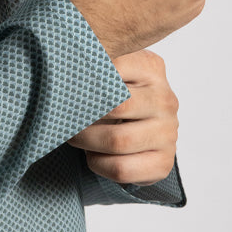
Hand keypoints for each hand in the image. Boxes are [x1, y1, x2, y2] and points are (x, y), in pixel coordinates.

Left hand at [66, 50, 177, 185]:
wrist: (141, 130)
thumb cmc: (117, 96)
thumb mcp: (110, 71)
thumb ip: (94, 65)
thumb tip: (63, 63)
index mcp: (151, 68)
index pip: (112, 70)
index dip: (83, 82)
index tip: (64, 88)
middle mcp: (165, 99)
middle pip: (115, 107)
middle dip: (81, 116)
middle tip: (64, 118)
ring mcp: (168, 132)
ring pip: (118, 141)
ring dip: (87, 142)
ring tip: (76, 137)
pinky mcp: (164, 162)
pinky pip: (122, 168)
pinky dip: (99, 164)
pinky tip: (94, 156)